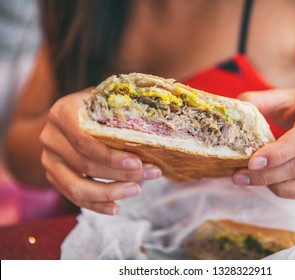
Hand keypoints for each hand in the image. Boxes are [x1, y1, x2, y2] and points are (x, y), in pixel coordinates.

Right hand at [39, 91, 161, 214]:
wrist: (69, 118)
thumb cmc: (96, 107)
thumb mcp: (107, 99)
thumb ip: (124, 106)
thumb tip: (160, 116)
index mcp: (63, 113)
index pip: (84, 139)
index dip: (111, 155)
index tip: (138, 162)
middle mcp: (51, 137)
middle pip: (86, 164)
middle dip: (121, 173)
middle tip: (151, 173)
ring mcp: (49, 160)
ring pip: (77, 186)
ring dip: (110, 192)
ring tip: (136, 190)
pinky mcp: (53, 177)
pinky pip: (73, 197)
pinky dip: (96, 205)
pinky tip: (115, 207)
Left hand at [233, 88, 294, 197]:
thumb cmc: (293, 106)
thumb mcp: (275, 98)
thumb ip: (253, 103)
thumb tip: (235, 116)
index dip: (277, 153)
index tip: (251, 163)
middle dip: (270, 174)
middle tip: (240, 176)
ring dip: (278, 187)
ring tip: (252, 180)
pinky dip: (290, 192)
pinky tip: (269, 184)